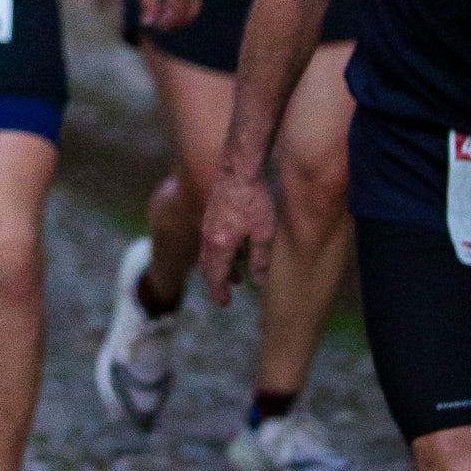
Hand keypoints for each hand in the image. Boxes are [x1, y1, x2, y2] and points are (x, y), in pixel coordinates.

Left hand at [134, 0, 202, 33]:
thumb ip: (148, 2)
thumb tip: (149, 22)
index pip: (176, 16)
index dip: (165, 24)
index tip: (153, 25)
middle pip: (190, 13)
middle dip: (176, 21)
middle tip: (160, 22)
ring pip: (195, 4)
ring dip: (182, 11)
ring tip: (164, 10)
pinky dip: (186, 0)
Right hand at [200, 162, 274, 305]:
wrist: (240, 167)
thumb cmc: (254, 199)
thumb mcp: (264, 233)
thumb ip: (260, 260)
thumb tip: (258, 283)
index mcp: (220, 244)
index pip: (215, 276)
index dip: (220, 291)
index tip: (225, 303)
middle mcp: (208, 236)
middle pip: (207, 266)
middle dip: (216, 281)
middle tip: (226, 293)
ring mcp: (207, 223)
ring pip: (207, 253)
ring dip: (218, 266)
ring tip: (234, 275)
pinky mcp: (211, 212)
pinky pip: (210, 240)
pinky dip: (218, 252)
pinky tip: (234, 248)